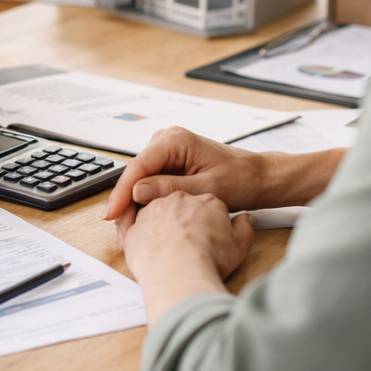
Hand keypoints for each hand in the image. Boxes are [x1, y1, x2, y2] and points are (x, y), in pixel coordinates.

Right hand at [103, 126, 269, 218]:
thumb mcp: (207, 187)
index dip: (123, 192)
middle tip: (121, 231)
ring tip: (129, 231)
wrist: (257, 177)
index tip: (113, 214)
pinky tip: (141, 220)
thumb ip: (171, 188)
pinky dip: (144, 201)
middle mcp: (167, 140)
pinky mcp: (168, 162)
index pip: (139, 166)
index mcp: (175, 140)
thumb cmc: (241, 179)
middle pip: (135, 173)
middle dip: (125, 201)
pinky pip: (149, 181)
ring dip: (133, 203)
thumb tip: (138, 191)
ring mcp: (166, 150)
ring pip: (139, 179)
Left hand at [117, 191, 253, 323]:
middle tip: (189, 246)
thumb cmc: (207, 257)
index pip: (208, 206)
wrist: (178, 269)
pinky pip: (139, 230)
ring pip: (159, 216)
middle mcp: (178, 200)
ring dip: (163, 230)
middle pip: (182, 208)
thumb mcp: (239, 245)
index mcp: (206, 201)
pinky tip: (153, 256)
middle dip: (184, 224)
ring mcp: (155, 210)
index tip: (208, 238)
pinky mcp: (136, 225)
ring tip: (170, 254)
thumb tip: (246, 220)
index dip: (209, 223)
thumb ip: (243, 229)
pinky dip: (145, 241)